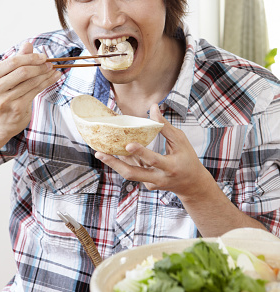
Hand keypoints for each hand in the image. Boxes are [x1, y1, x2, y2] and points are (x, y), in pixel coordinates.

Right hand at [0, 42, 60, 140]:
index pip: (11, 62)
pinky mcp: (16, 109)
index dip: (29, 57)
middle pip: (22, 71)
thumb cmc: (1, 96)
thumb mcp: (3, 77)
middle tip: (49, 63)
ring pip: (31, 82)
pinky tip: (53, 78)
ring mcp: (3, 101)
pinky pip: (35, 91)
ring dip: (45, 74)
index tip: (42, 56)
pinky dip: (46, 82)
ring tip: (53, 69)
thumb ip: (15, 61)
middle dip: (38, 65)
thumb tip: (28, 44)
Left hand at [95, 103, 210, 200]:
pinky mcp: (147, 184)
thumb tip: (153, 107)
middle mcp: (159, 178)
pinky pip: (134, 171)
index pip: (153, 159)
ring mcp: (151, 183)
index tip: (128, 144)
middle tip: (100, 153)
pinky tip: (115, 152)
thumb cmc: (188, 159)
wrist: (192, 185)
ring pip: (130, 173)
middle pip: (133, 174)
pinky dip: (125, 161)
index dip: (141, 152)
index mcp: (170, 167)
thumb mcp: (180, 141)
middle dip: (115, 164)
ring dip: (114, 163)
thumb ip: (165, 126)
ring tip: (100, 152)